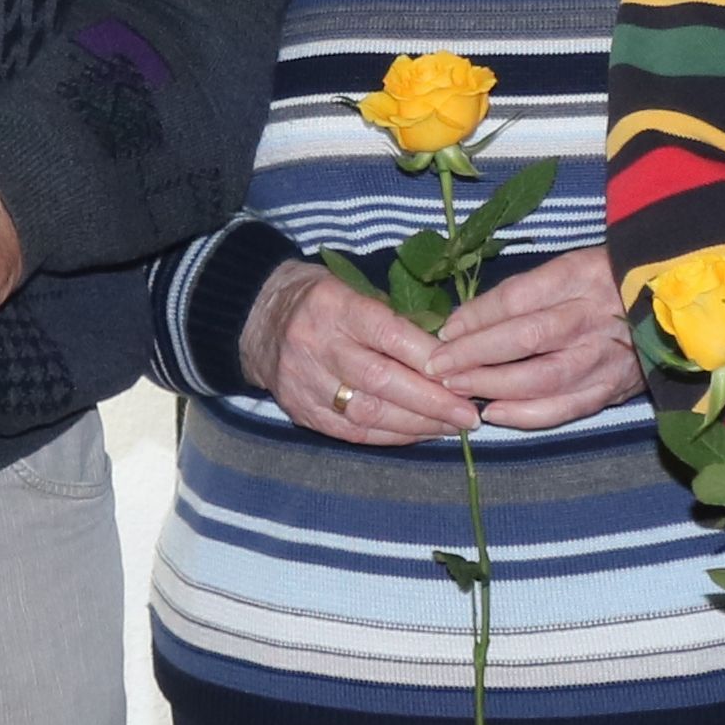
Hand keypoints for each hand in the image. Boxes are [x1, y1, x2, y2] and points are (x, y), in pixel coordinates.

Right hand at [244, 261, 474, 445]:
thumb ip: (394, 317)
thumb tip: (448, 350)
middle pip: (380, 380)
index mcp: (333, 305)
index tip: (464, 372)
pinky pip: (351, 432)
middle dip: (431, 402)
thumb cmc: (318, 298)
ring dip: (416, 425)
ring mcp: (305, 382)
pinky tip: (419, 434)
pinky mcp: (301, 411)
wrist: (254, 318)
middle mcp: (317, 345)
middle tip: (470, 414)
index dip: (428, 357)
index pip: (388, 334)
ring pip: (367, 413)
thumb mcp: (352, 288)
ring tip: (452, 427)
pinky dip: (390, 436)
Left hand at [418, 249, 639, 429]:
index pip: (518, 298)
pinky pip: (565, 408)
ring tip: (456, 387)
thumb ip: (524, 292)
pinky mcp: (611, 389)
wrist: (670, 308)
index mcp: (580, 277)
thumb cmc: (605, 283)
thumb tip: (465, 319)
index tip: (446, 329)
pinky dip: (526, 415)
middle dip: (474, 354)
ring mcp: (603, 357)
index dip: (477, 316)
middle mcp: (591, 317)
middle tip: (437, 364)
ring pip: (541, 378)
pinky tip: (495, 413)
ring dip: (492, 385)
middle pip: (525, 338)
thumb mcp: (571, 267)